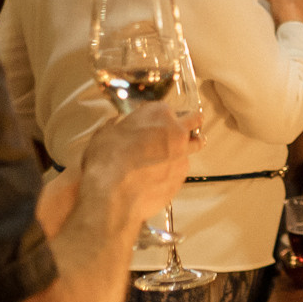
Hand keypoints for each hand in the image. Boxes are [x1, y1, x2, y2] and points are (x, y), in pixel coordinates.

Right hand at [82, 101, 196, 232]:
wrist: (113, 193)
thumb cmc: (107, 160)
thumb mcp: (106, 133)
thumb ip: (117, 126)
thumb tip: (116, 124)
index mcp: (158, 114)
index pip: (168, 108)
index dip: (162, 115)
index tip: (156, 120)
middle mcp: (176, 131)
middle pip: (195, 120)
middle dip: (192, 122)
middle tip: (187, 126)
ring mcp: (182, 155)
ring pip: (196, 145)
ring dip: (191, 145)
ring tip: (180, 150)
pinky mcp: (181, 177)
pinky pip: (183, 169)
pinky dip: (176, 170)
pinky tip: (162, 175)